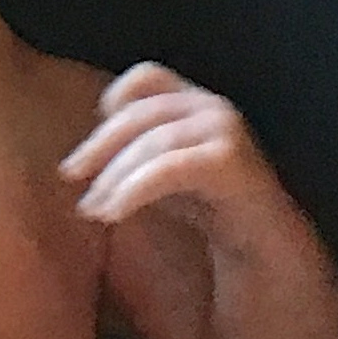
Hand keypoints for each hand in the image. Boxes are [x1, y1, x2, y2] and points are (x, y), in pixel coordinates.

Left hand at [60, 64, 291, 241]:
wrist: (268, 260)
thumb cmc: (208, 215)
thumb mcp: (164, 179)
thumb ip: (135, 157)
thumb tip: (81, 159)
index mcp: (197, 106)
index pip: (148, 78)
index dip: (114, 101)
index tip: (88, 147)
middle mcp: (213, 109)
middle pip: (142, 110)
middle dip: (100, 145)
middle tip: (70, 176)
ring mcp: (226, 132)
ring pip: (153, 139)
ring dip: (115, 175)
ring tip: (92, 208)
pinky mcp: (230, 163)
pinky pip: (170, 167)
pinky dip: (134, 188)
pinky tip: (112, 213)